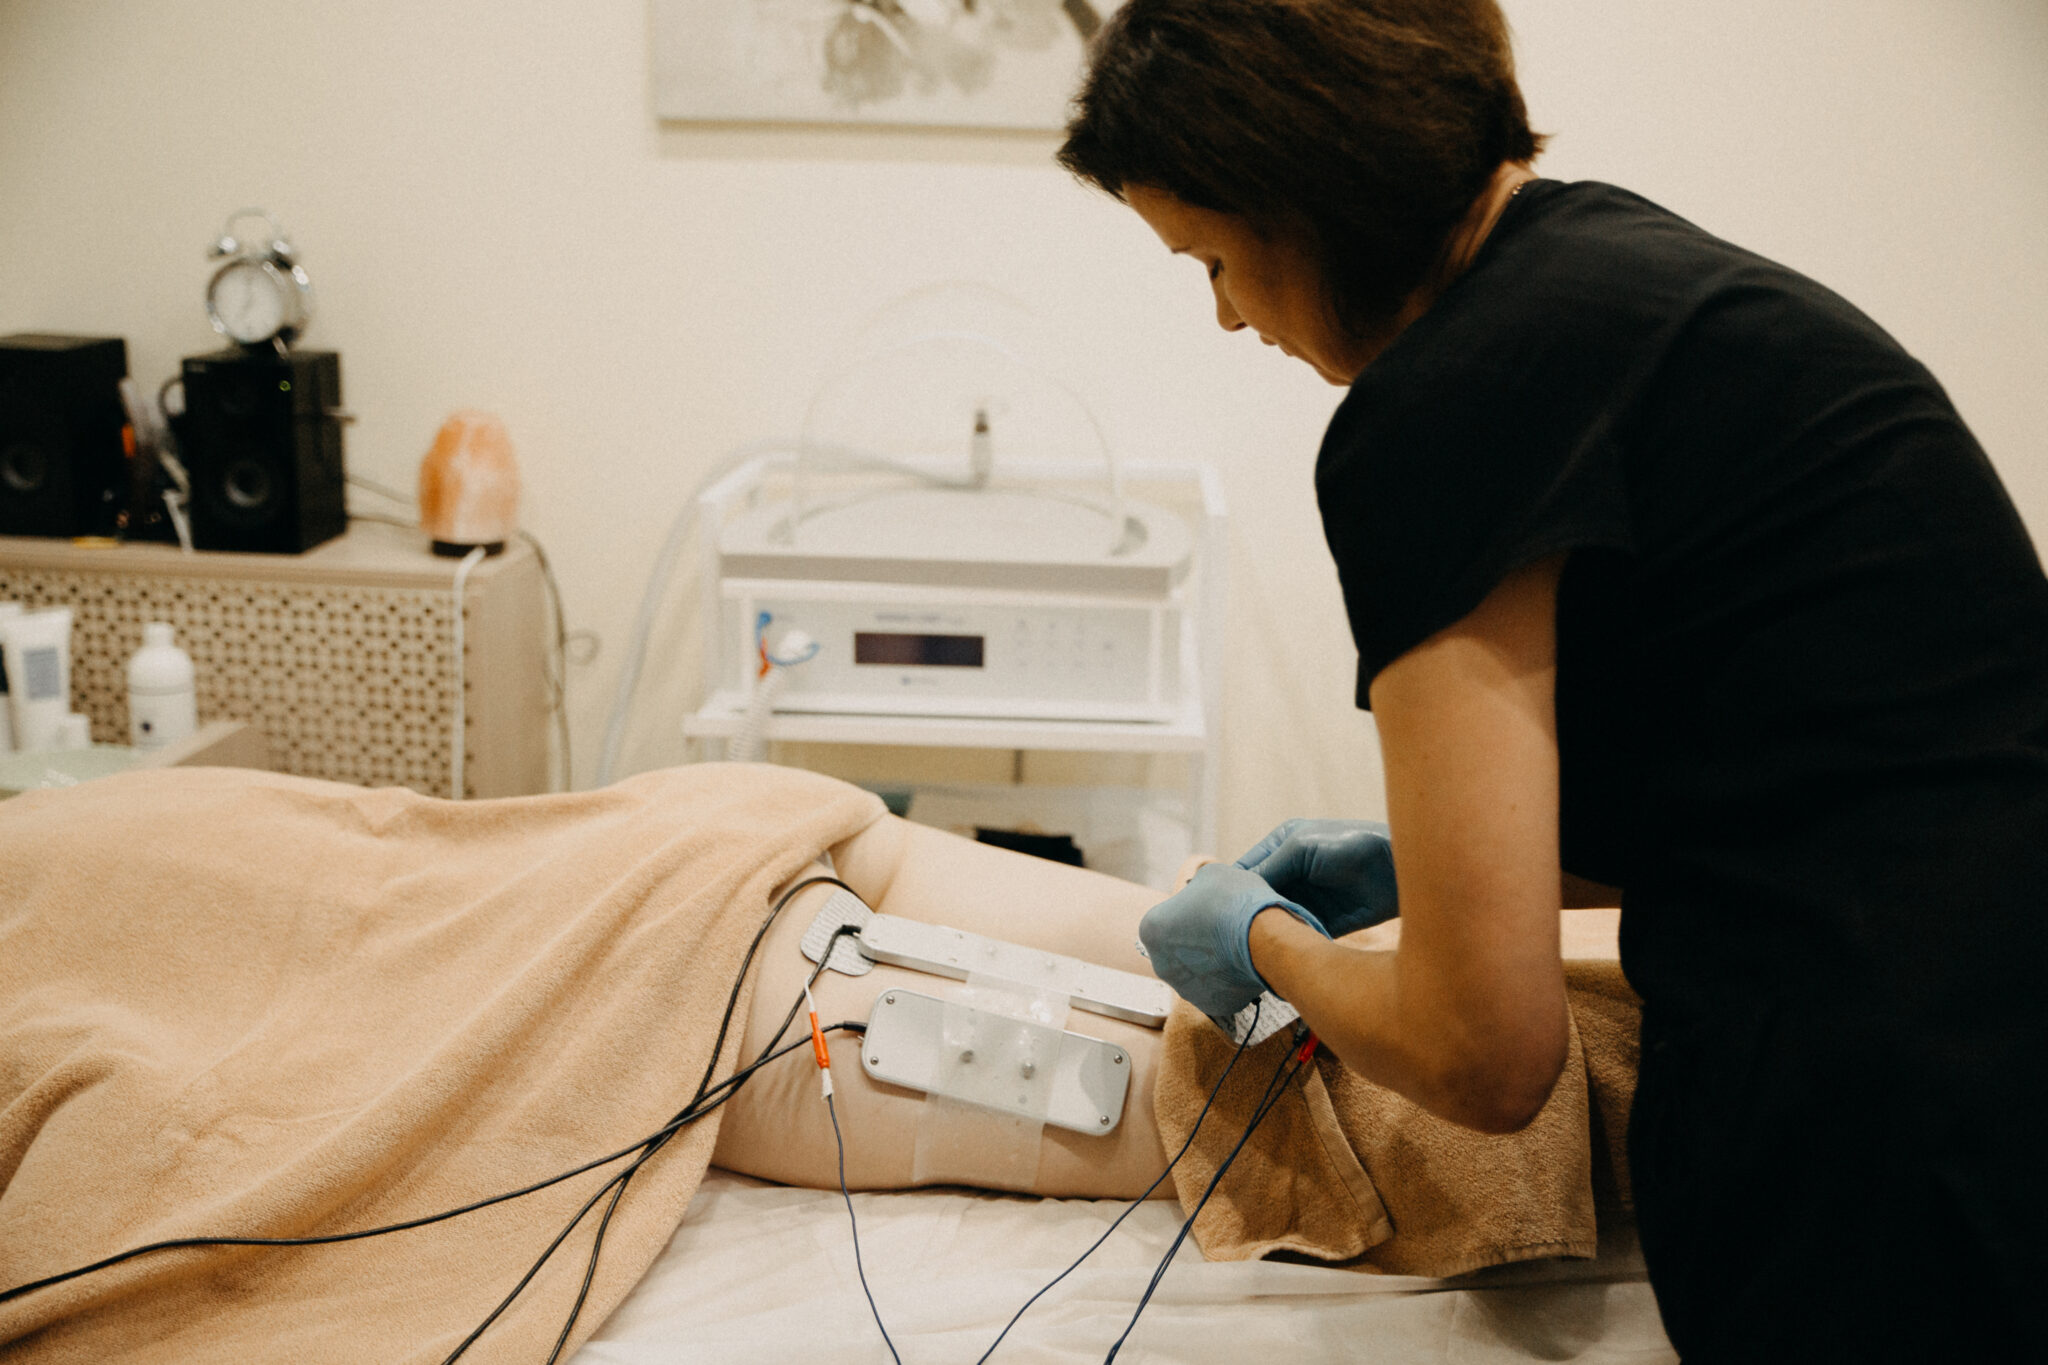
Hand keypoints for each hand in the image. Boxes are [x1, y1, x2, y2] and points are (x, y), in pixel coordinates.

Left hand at [1138, 864, 1325, 1022]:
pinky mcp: (1211, 1007)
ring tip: (1239, 948)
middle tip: (1224, 931)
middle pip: (1179, 951)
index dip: (1190, 913)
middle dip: (1198, 943)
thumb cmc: (1235, 900)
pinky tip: (1245, 967)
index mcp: (1151, 929)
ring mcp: (1185, 990)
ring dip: (1213, 964)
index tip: (1209, 911)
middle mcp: (1161, 965)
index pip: (1166, 920)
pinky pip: (1219, 991)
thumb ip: (1197, 887)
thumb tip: (1202, 892)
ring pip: (1199, 974)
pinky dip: (1231, 983)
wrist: (1265, 937)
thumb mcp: (1211, 875)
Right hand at [1235, 818, 1398, 938]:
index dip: (1233, 888)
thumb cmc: (1349, 846)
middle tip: (1230, 933)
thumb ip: (1268, 867)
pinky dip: (1287, 941)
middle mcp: (1291, 872)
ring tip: (1249, 944)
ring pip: (1275, 917)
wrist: (1396, 869)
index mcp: (1282, 847)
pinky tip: (1276, 951)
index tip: (1217, 909)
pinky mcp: (1322, 921)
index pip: (1247, 869)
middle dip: (1248, 912)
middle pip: (1259, 896)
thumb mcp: (1300, 847)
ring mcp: (1306, 897)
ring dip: (1266, 929)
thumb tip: (1238, 892)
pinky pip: (1296, 933)